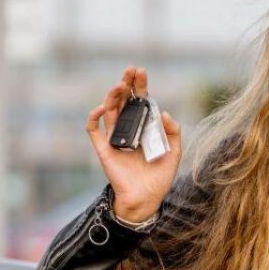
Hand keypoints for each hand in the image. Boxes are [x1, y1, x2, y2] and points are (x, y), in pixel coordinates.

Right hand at [85, 66, 181, 221]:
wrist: (147, 198)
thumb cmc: (160, 177)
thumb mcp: (174, 152)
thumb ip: (173, 132)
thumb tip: (162, 112)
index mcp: (144, 128)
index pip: (140, 102)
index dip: (139, 86)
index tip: (141, 72)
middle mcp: (129, 130)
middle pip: (124, 101)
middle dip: (126, 84)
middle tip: (130, 71)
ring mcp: (115, 139)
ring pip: (109, 111)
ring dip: (113, 96)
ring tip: (120, 85)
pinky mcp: (104, 150)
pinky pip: (94, 131)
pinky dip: (94, 117)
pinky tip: (102, 108)